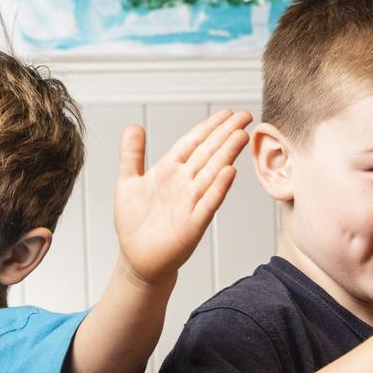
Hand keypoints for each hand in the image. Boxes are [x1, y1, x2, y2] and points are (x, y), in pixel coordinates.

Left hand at [114, 110, 251, 288]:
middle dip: (226, 134)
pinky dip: (218, 188)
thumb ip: (132, 154)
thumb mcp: (128, 182)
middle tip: (245, 116)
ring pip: (212, 173)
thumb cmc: (135, 224)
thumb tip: (134, 126)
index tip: (227, 113)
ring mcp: (190, 203)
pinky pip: (208, 203)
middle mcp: (184, 184)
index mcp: (170, 171)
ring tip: (241, 136)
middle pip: (208, 153)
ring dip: (226, 154)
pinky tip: (229, 172)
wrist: (137, 258)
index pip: (193, 143)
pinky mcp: (193, 224)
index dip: (209, 127)